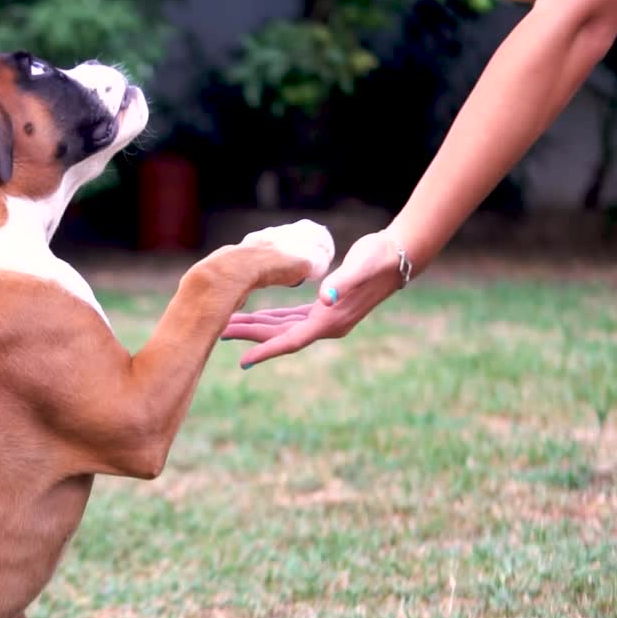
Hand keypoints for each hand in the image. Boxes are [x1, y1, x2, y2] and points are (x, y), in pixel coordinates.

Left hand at [222, 230, 405, 367]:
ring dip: (256, 327)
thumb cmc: (378, 257)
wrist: (398, 256)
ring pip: (283, 327)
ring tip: (228, 324)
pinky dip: (272, 318)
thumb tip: (325, 297)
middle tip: (218, 332)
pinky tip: (256, 317)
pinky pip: (291, 318)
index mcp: (331, 320)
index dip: (266, 350)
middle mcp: (326, 325)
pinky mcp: (324, 307)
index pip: (292, 341)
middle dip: (250, 335)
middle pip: (280, 336)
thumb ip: (343, 282)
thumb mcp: (360, 266)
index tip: (243, 361)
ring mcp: (325, 318)